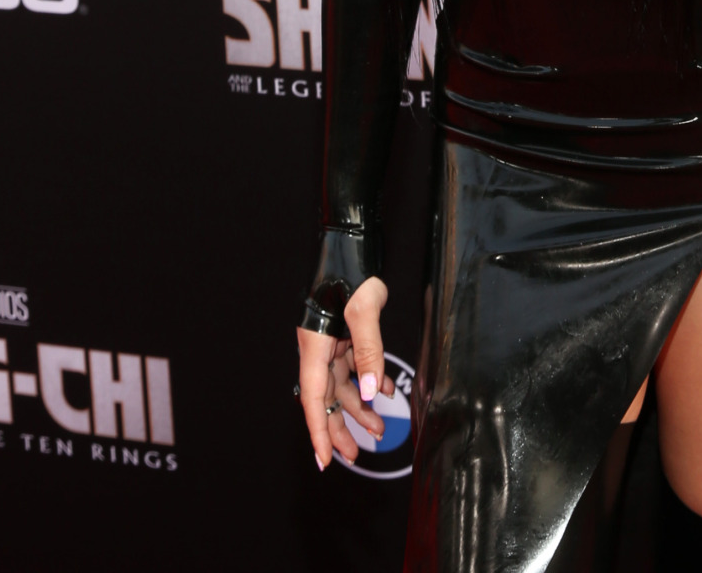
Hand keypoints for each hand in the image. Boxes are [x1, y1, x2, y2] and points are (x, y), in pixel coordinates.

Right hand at [296, 274, 391, 469]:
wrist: (352, 240)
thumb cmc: (353, 269)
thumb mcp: (364, 310)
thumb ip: (369, 351)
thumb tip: (372, 392)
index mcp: (315, 345)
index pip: (314, 398)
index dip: (319, 431)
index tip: (324, 460)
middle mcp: (319, 347)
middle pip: (326, 398)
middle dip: (340, 428)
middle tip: (356, 456)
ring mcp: (332, 340)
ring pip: (342, 384)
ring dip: (360, 406)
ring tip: (380, 428)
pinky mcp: (345, 332)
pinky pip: (355, 365)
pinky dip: (371, 379)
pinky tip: (388, 389)